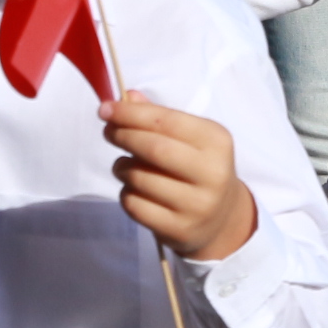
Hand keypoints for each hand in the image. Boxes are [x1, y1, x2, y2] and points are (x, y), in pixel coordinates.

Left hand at [106, 90, 256, 261]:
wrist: (221, 218)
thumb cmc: (200, 168)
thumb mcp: (191, 138)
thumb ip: (159, 116)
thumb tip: (127, 98)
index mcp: (216, 141)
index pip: (166, 120)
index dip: (131, 113)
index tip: (106, 109)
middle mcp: (211, 173)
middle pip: (153, 149)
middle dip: (123, 136)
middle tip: (109, 132)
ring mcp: (196, 205)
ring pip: (139, 178)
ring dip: (121, 167)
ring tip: (124, 165)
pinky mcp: (179, 229)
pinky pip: (135, 206)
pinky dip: (125, 193)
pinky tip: (134, 189)